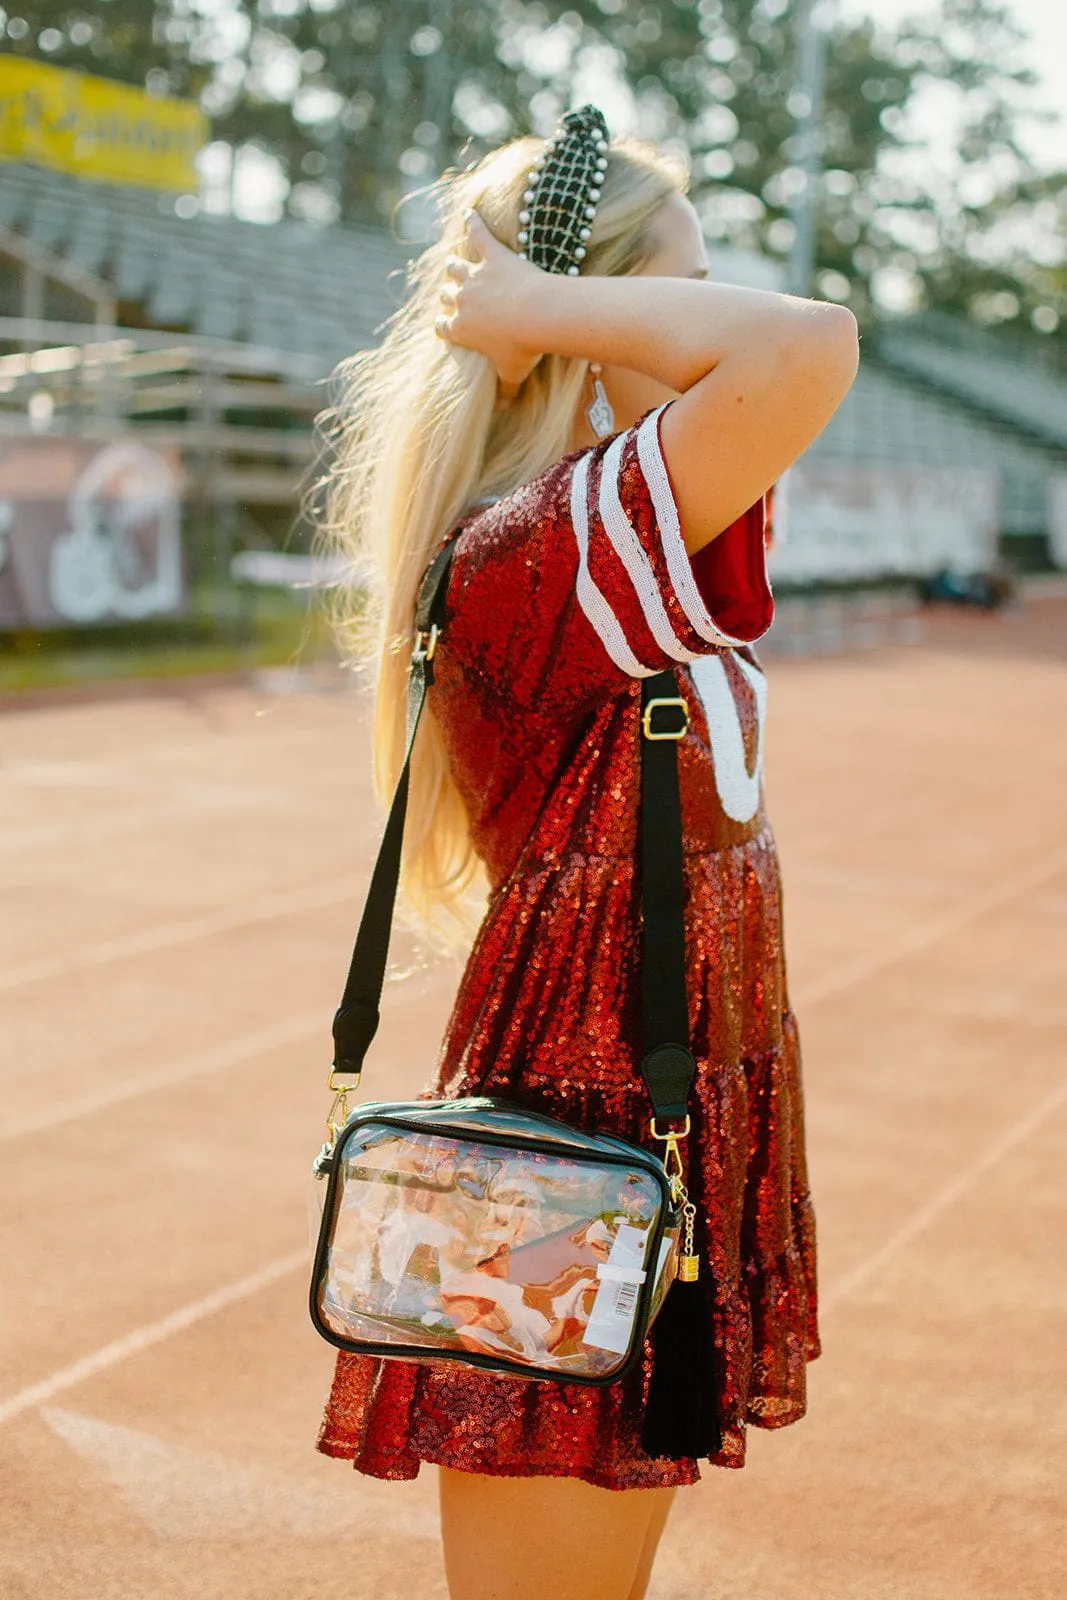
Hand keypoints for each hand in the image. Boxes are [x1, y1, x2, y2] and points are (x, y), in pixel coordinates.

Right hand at [435, 211, 546, 391]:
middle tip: (453, 294)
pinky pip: (479, 235)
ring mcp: (475, 277)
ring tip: (453, 263)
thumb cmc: (524, 349)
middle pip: (446, 295)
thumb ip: (505, 392)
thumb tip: (504, 412)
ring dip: (454, 266)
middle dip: (448, 295)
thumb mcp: (513, 376)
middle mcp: (461, 302)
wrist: (539, 315)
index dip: (444, 325)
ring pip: (454, 267)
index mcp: (461, 330)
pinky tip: (471, 214)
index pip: (442, 327)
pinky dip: (474, 223)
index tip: (447, 325)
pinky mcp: (493, 256)